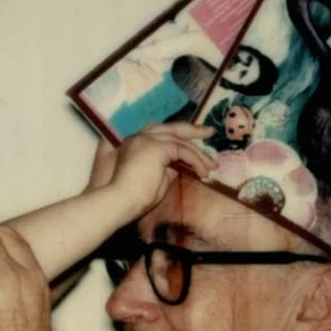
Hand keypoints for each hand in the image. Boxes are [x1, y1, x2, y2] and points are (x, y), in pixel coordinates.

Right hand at [87, 123, 215, 214]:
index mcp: (135, 143)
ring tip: (211, 166)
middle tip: (209, 132)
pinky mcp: (155, 147)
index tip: (195, 142)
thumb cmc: (131, 198)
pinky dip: (195, 160)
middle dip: (193, 130)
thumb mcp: (153, 179)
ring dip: (198, 153)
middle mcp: (139, 137)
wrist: (118, 202)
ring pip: (179, 139)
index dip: (179, 137)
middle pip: (171, 128)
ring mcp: (146, 139)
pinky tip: (202, 172)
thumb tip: (181, 165)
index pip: (161, 133)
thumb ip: (166, 168)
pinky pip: (182, 150)